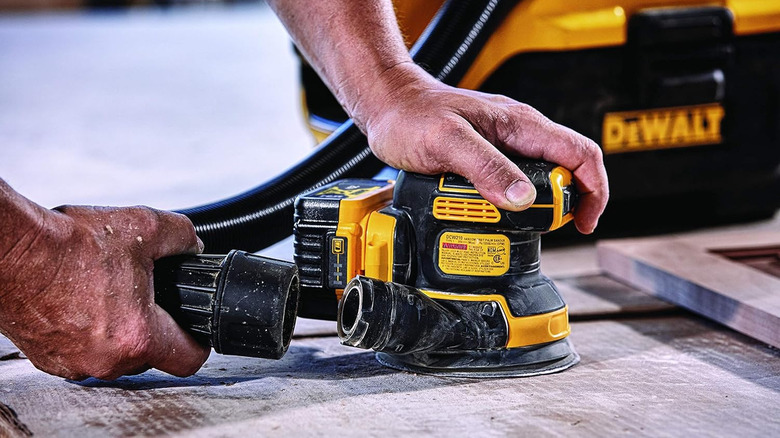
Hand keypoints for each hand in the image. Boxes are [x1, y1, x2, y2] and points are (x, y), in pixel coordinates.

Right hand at [0, 205, 208, 379]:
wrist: (11, 251)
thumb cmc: (68, 245)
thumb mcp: (145, 227)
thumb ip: (182, 238)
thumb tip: (193, 246)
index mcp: (137, 336)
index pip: (188, 359)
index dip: (198, 341)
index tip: (194, 328)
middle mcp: (106, 360)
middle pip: (150, 354)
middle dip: (153, 325)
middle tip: (143, 293)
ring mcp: (74, 363)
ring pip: (116, 353)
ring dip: (119, 328)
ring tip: (108, 293)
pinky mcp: (48, 358)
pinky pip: (84, 350)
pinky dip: (88, 330)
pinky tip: (83, 301)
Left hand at [355, 62, 608, 233]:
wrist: (387, 106)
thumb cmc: (412, 115)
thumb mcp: (448, 142)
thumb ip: (487, 167)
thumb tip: (524, 199)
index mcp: (521, 125)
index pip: (580, 154)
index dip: (593, 190)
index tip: (583, 221)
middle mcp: (518, 135)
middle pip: (563, 173)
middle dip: (561, 205)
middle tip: (541, 230)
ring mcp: (503, 147)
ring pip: (536, 183)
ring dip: (532, 209)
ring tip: (513, 228)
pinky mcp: (486, 159)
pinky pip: (510, 185)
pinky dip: (508, 206)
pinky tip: (492, 217)